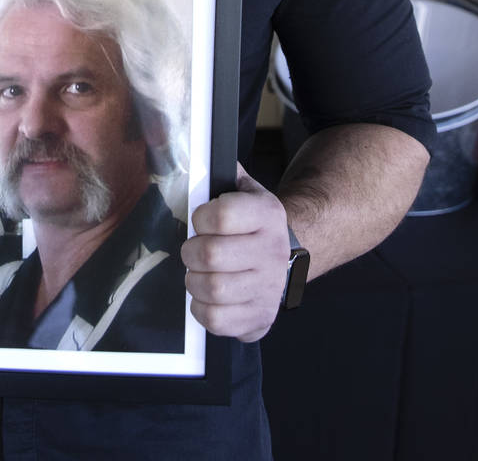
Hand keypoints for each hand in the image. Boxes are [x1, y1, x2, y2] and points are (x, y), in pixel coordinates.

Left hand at [180, 163, 290, 341]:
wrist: (287, 258)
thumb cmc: (253, 224)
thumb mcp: (245, 191)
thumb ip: (222, 175)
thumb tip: (196, 157)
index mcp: (268, 215)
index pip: (221, 215)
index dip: (200, 217)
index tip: (200, 219)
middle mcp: (272, 252)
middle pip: (211, 254)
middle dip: (190, 251)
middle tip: (192, 250)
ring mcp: (268, 289)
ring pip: (212, 289)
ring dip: (193, 281)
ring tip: (197, 273)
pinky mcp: (260, 318)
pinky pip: (216, 320)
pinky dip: (201, 309)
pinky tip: (205, 297)